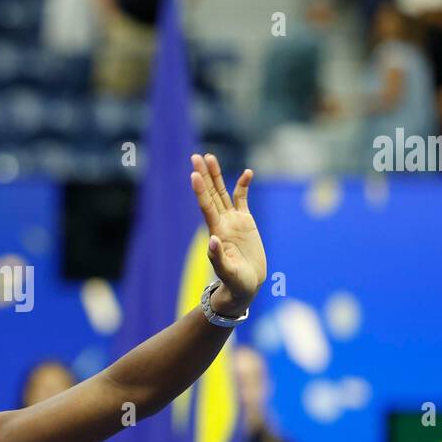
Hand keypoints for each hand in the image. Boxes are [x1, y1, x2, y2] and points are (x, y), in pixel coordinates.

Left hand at [189, 153, 266, 310]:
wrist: (245, 285)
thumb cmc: (234, 282)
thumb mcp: (227, 272)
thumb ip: (218, 257)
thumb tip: (213, 239)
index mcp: (216, 232)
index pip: (206, 206)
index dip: (201, 191)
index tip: (194, 175)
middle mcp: (222, 222)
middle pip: (212, 194)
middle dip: (204, 175)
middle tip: (196, 156)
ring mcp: (233, 220)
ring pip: (224, 192)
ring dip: (217, 175)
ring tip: (210, 157)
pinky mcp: (245, 222)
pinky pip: (243, 199)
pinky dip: (244, 186)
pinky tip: (247, 173)